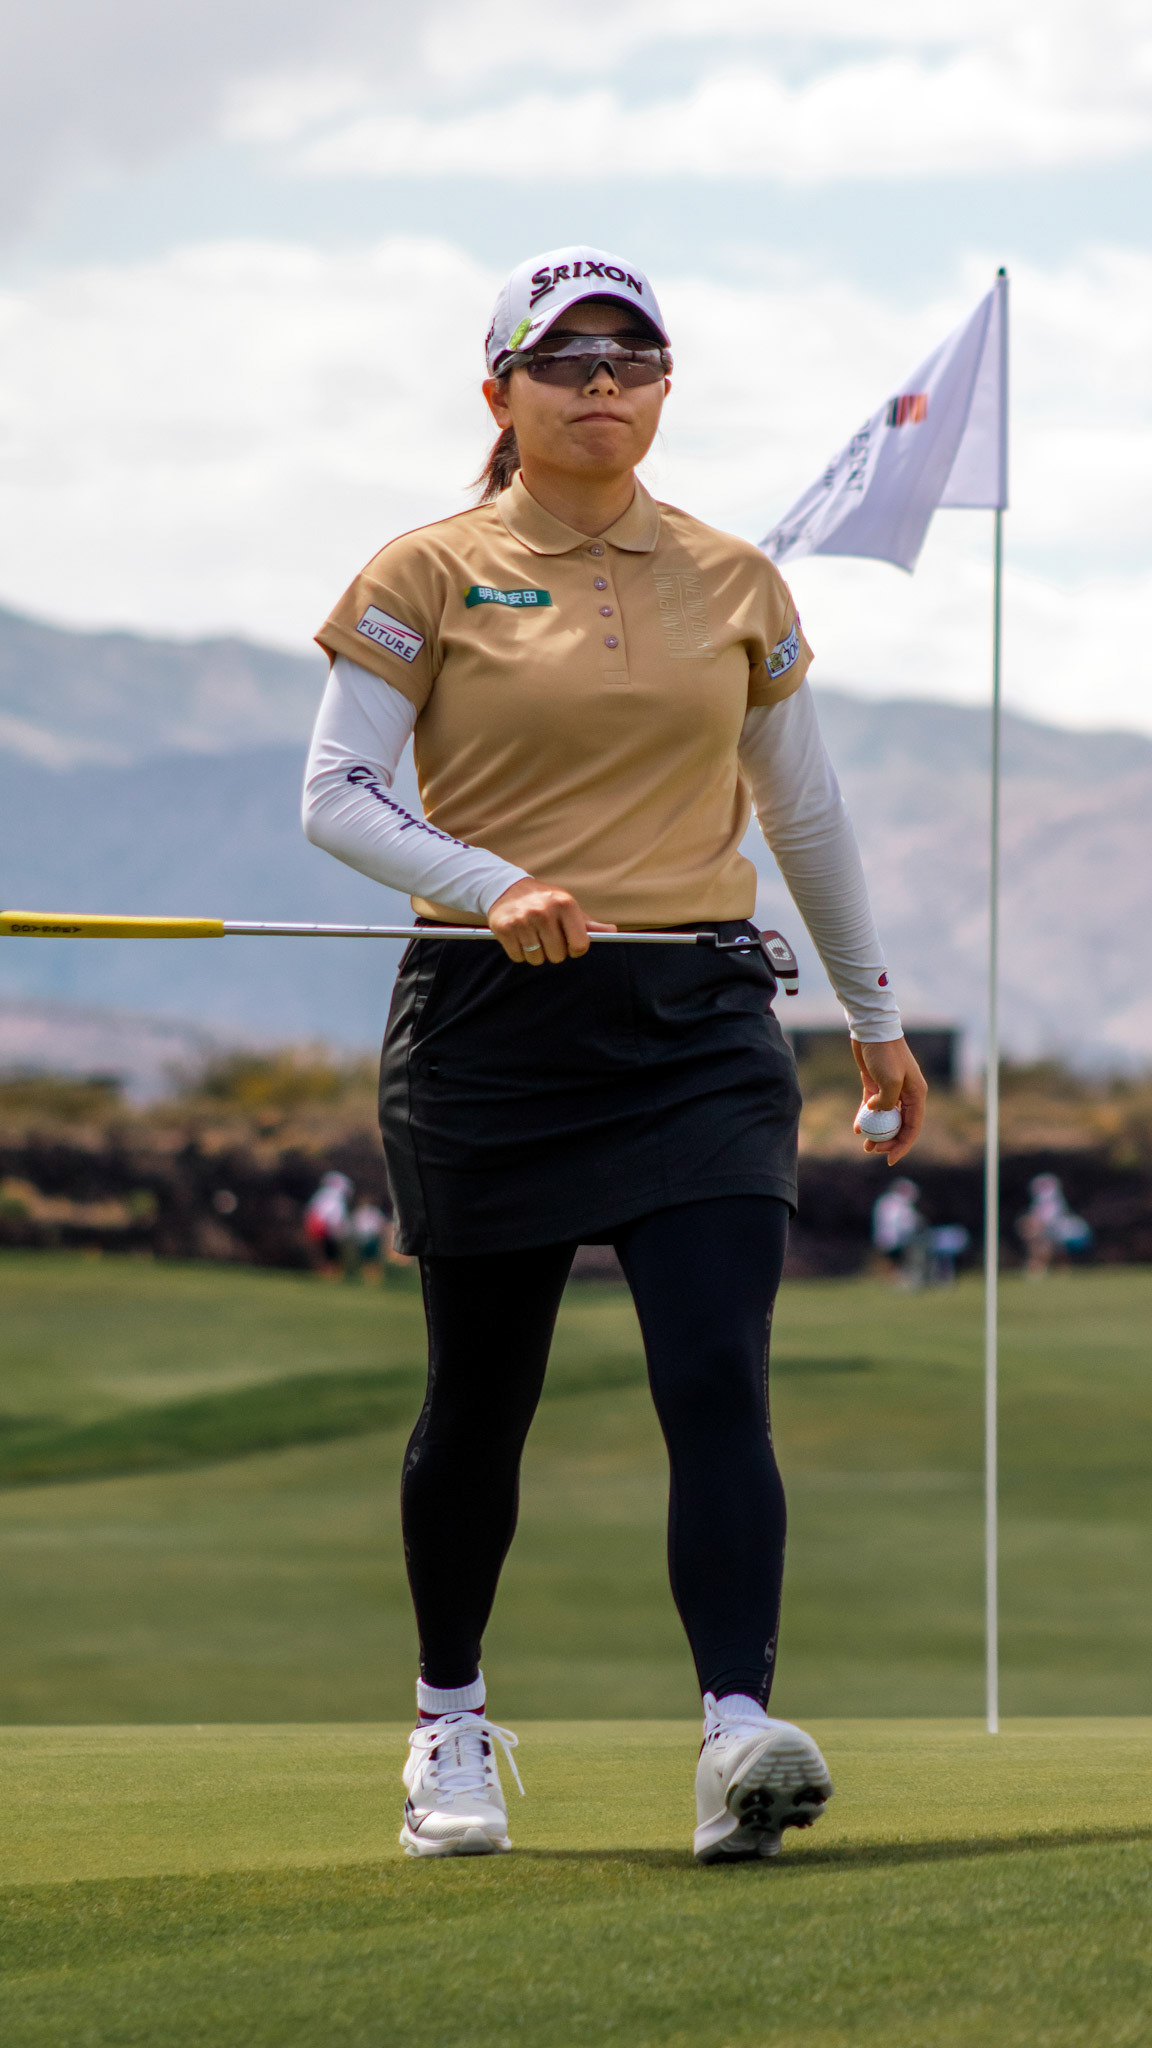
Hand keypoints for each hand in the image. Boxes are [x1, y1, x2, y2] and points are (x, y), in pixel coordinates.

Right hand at [488, 877, 616, 965]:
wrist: (507, 888)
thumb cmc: (544, 901)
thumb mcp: (567, 906)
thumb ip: (588, 923)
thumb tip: (613, 931)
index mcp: (565, 904)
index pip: (580, 945)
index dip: (575, 949)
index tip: (569, 943)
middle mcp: (544, 911)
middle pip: (557, 956)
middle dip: (554, 952)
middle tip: (547, 937)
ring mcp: (522, 920)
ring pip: (536, 959)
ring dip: (535, 954)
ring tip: (532, 937)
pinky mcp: (504, 928)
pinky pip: (518, 957)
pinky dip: (519, 953)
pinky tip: (519, 937)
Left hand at [852, 1037, 926, 1165]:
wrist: (872, 1030)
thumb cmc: (884, 1054)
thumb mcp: (890, 1081)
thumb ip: (887, 1102)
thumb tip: (878, 1113)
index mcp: (917, 1094)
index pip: (913, 1127)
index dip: (902, 1146)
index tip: (889, 1159)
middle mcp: (906, 1094)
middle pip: (899, 1125)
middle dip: (887, 1141)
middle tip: (871, 1150)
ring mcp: (891, 1089)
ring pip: (885, 1118)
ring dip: (876, 1132)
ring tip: (864, 1145)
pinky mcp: (875, 1084)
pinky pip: (871, 1107)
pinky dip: (865, 1117)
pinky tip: (857, 1129)